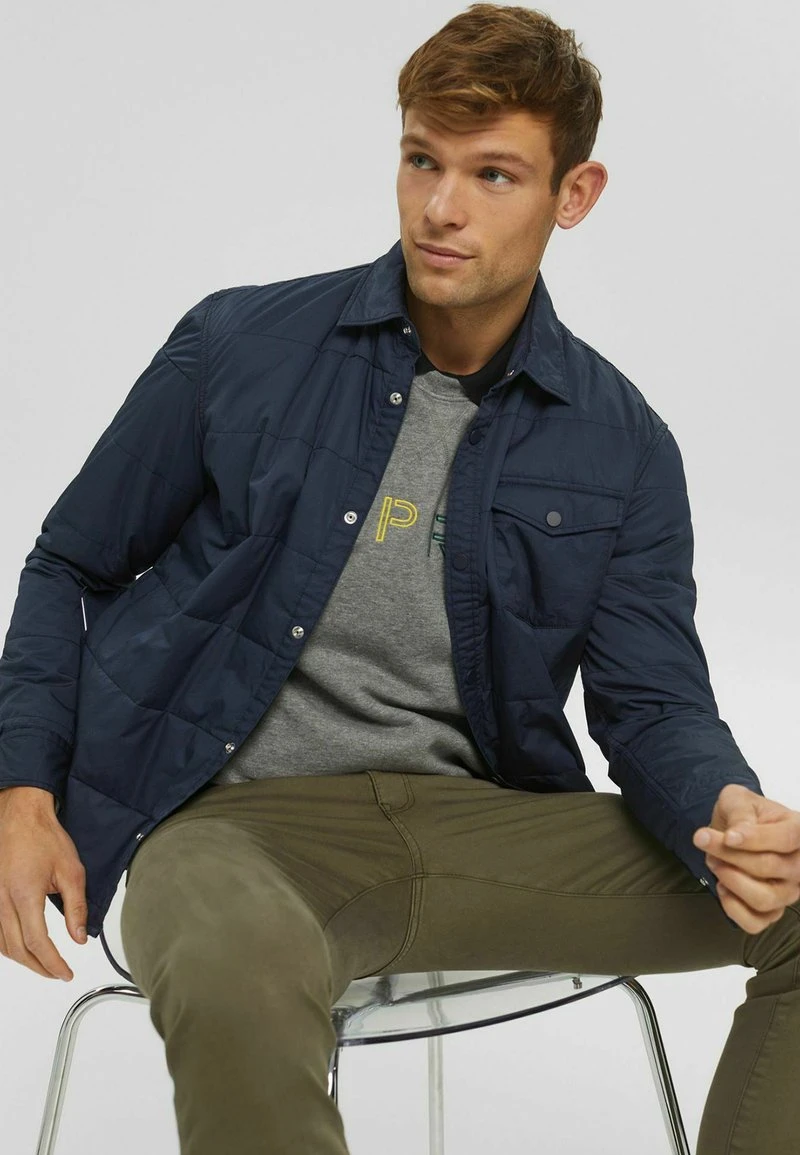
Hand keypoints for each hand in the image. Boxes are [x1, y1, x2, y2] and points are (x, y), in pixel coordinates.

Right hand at [0, 803, 88, 980]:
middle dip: (39, 967)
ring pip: (2, 944)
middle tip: (58, 974)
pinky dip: (8, 947)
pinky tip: (21, 948)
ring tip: (44, 965)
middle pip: (17, 950)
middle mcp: (3, 901)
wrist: (20, 815)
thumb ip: (76, 907)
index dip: (52, 963)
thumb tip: (78, 937)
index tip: (65, 973)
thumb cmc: (44, 837)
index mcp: (24, 895)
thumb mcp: (71, 870)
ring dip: (23, 960)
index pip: (36, 943)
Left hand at [693, 784, 799, 933]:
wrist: (734, 830)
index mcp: (797, 830)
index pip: (784, 839)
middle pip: (768, 867)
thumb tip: (737, 834)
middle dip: (729, 854)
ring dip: (730, 880)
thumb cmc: (741, 813)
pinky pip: (755, 922)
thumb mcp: (736, 799)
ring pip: (763, 899)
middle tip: (703, 839)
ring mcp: (788, 891)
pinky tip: (722, 887)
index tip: (727, 836)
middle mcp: (799, 865)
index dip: (754, 839)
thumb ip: (740, 813)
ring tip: (714, 862)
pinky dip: (732, 908)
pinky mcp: (772, 911)